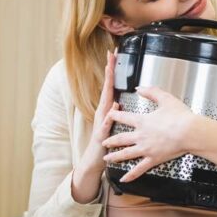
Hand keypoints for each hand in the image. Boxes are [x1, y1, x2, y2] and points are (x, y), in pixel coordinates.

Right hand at [71, 51, 118, 202]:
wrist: (95, 161)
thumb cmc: (106, 142)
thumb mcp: (114, 124)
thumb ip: (116, 113)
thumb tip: (121, 101)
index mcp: (108, 109)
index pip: (112, 86)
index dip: (113, 70)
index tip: (115, 55)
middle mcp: (103, 112)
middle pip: (107, 88)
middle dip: (109, 71)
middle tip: (111, 55)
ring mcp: (101, 122)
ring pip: (105, 101)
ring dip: (108, 88)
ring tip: (111, 74)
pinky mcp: (101, 135)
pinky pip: (106, 124)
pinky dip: (110, 116)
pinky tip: (113, 108)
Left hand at [101, 86, 197, 181]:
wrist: (189, 132)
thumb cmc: (180, 116)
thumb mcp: (165, 98)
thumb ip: (151, 91)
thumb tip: (140, 88)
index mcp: (142, 121)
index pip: (123, 117)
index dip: (114, 115)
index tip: (108, 115)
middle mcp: (140, 136)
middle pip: (120, 138)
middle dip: (110, 140)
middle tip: (103, 142)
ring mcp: (146, 149)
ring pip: (125, 154)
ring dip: (114, 156)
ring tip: (107, 158)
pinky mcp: (153, 159)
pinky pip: (139, 169)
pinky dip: (130, 175)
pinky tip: (124, 179)